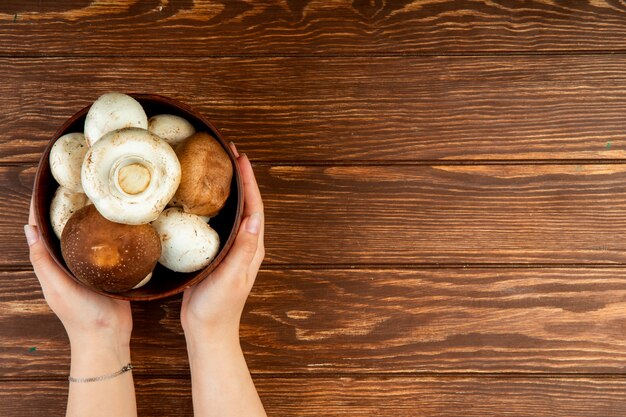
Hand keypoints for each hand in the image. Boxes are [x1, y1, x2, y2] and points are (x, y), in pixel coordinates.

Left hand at [24, 198, 132, 346]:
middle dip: (64, 209)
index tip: (45, 188)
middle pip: (62, 231)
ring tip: (94, 198)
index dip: (40, 210)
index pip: (41, 232)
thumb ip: (43, 261)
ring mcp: (88, 267)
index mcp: (52, 266)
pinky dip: (104, 234)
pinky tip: (114, 223)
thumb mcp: (58, 286)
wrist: (108, 336)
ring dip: (85, 219)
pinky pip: (103, 248)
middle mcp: (68, 263)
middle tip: (75, 186)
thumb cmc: (81, 314)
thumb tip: (28, 229)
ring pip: (83, 238)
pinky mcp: (107, 271)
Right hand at [181, 145, 264, 340]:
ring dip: (229, 188)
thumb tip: (255, 218)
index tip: (240, 157)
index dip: (249, 181)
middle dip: (240, 177)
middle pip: (246, 203)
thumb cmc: (219, 306)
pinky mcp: (218, 252)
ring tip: (216, 166)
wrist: (207, 329)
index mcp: (252, 247)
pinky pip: (219, 221)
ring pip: (233, 210)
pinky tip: (201, 198)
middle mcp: (246, 244)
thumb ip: (244, 249)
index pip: (254, 207)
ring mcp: (232, 247)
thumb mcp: (232, 277)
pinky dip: (214, 204)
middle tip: (227, 152)